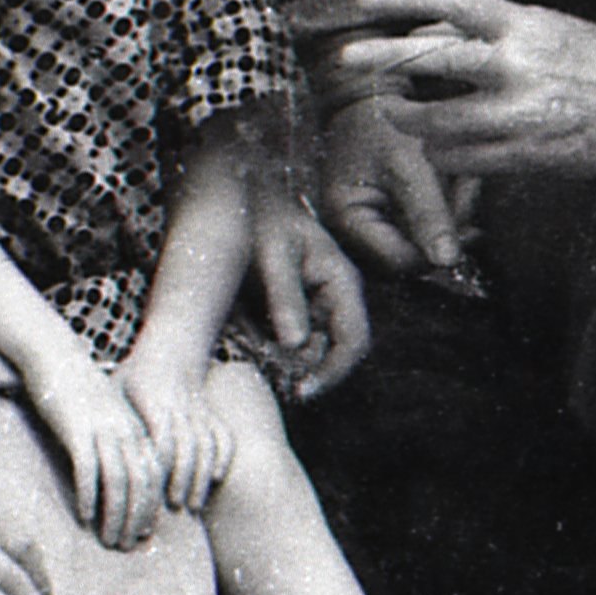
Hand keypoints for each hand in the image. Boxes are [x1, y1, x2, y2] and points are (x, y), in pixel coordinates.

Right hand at [23, 356, 170, 550]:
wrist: (55, 355)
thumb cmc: (78, 390)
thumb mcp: (107, 415)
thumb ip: (117, 441)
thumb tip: (119, 478)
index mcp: (135, 429)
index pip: (153, 476)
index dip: (151, 507)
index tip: (146, 534)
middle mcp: (125, 431)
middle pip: (142, 484)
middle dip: (137, 520)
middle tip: (128, 546)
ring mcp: (103, 430)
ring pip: (119, 482)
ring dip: (116, 516)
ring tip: (109, 540)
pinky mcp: (77, 430)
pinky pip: (88, 469)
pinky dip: (89, 496)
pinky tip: (84, 517)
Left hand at [120, 350, 238, 512]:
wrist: (170, 351)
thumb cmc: (133, 377)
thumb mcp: (116, 389)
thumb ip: (108, 420)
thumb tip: (89, 459)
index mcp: (152, 400)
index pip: (161, 439)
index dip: (158, 467)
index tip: (149, 490)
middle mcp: (178, 406)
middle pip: (187, 447)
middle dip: (182, 479)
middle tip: (174, 506)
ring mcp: (199, 410)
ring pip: (207, 444)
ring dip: (201, 476)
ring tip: (192, 504)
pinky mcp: (211, 414)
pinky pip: (224, 435)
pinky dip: (223, 456)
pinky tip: (216, 478)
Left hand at [251, 190, 374, 394]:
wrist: (242, 204)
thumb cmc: (262, 221)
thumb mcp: (273, 255)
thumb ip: (285, 296)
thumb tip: (295, 343)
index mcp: (342, 283)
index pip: (354, 341)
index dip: (334, 372)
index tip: (302, 390)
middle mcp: (334, 300)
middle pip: (331, 354)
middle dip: (303, 371)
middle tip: (269, 380)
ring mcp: (314, 308)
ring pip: (307, 353)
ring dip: (283, 363)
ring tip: (252, 355)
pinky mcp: (292, 313)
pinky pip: (287, 344)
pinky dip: (270, 350)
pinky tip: (246, 342)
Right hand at [319, 90, 476, 280]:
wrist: (370, 97)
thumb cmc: (381, 122)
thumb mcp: (407, 163)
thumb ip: (427, 212)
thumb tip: (447, 261)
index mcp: (345, 219)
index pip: (398, 261)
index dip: (435, 250)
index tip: (468, 225)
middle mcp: (350, 233)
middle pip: (410, 259)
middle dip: (445, 229)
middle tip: (466, 193)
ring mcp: (368, 228)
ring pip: (420, 247)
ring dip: (447, 218)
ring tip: (459, 180)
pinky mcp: (385, 219)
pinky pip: (420, 231)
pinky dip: (442, 211)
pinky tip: (451, 184)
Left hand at [340, 0, 595, 182]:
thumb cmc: (592, 57)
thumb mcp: (542, 26)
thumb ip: (485, 32)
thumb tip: (421, 35)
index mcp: (523, 25)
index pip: (453, 1)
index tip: (367, 0)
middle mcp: (518, 67)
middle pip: (430, 61)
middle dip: (382, 60)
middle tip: (349, 58)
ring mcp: (520, 116)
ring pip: (436, 121)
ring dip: (407, 118)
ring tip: (395, 111)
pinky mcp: (524, 156)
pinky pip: (460, 159)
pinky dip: (441, 151)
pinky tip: (441, 144)